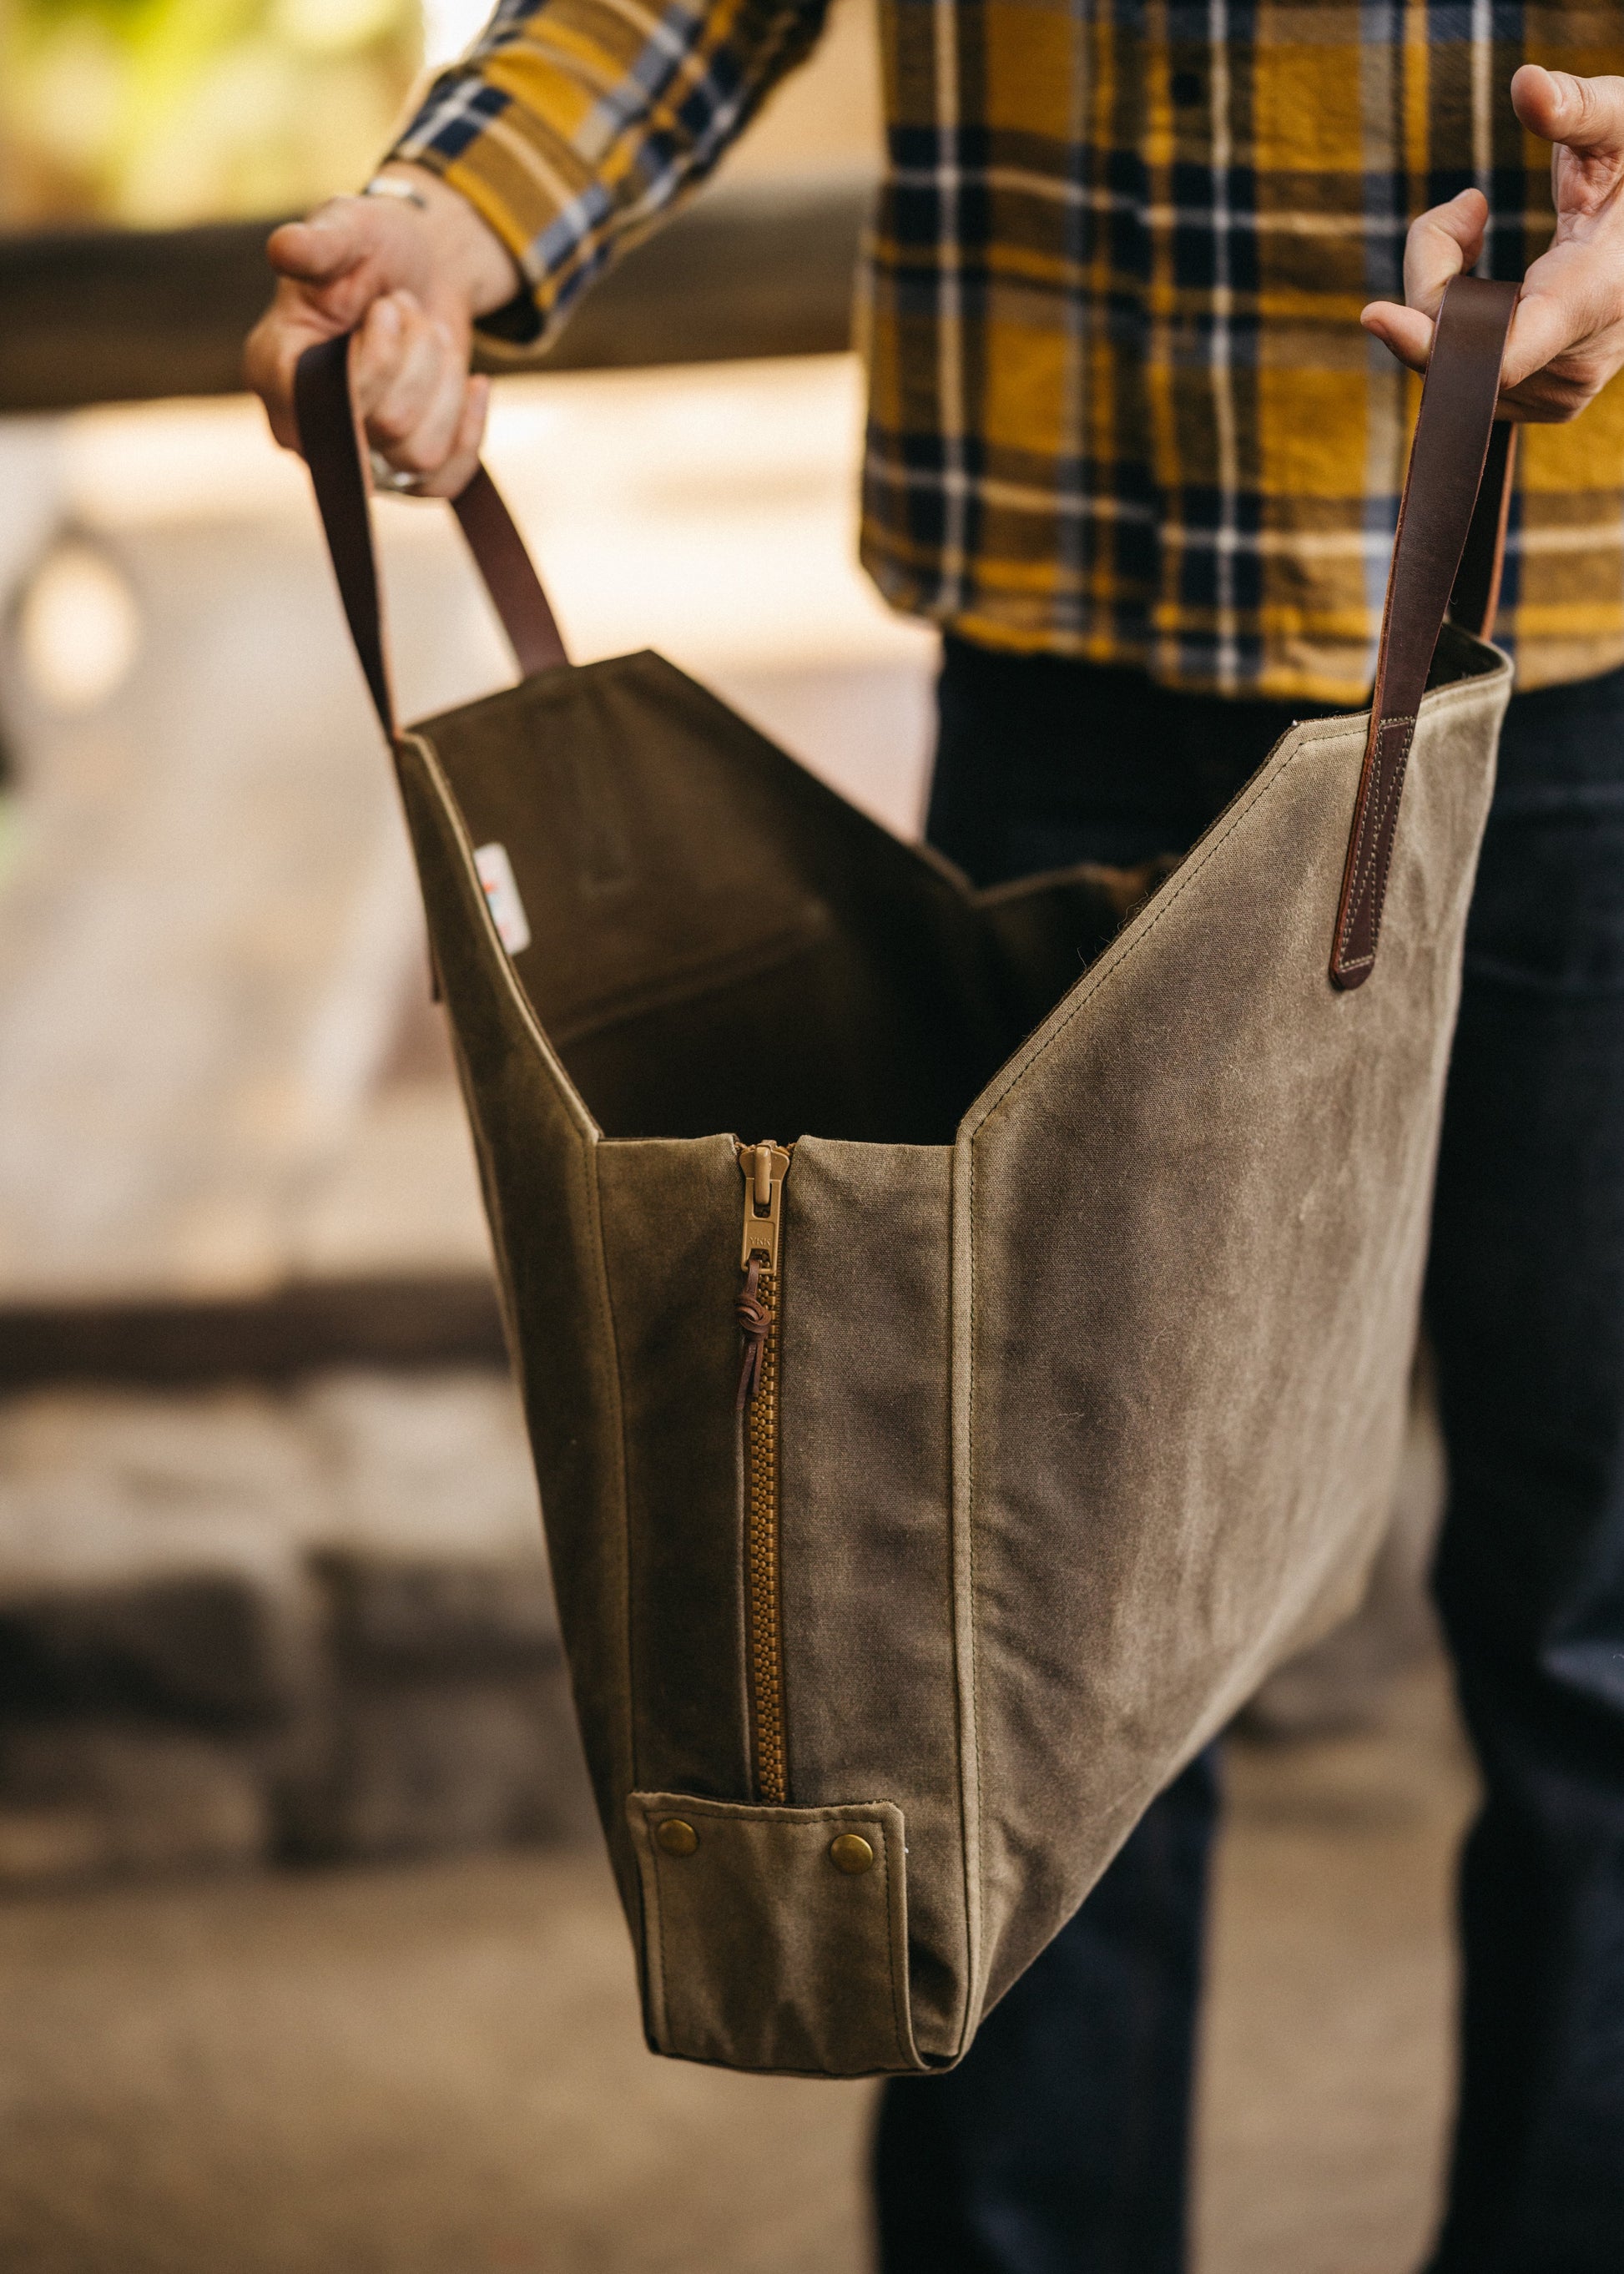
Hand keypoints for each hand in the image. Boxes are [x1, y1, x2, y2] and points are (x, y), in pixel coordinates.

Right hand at [243, 165, 522, 494]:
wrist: (420, 268)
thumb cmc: (373, 247)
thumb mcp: (348, 227)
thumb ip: (319, 243)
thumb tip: (284, 249)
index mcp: (273, 369)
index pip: (325, 406)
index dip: (373, 363)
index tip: (386, 308)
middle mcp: (305, 428)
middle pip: (387, 426)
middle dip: (417, 357)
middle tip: (405, 310)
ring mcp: (355, 456)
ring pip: (421, 455)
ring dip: (443, 383)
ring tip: (426, 336)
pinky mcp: (402, 472)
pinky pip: (446, 481)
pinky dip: (470, 429)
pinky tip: (473, 383)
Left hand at [1361, 67, 1623, 420]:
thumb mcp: (1622, 127)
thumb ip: (1579, 108)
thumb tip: (1527, 83)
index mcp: (1592, 299)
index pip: (1497, 350)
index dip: (1431, 340)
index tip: (1376, 314)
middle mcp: (1573, 364)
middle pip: (1452, 343)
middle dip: (1435, 271)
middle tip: (1467, 207)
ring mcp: (1557, 392)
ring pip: (1449, 363)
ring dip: (1442, 295)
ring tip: (1479, 230)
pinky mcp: (1544, 400)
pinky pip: (1463, 373)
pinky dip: (1454, 324)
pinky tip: (1488, 284)